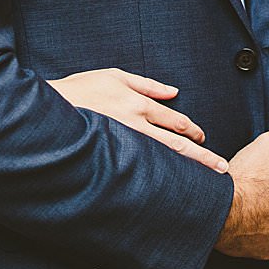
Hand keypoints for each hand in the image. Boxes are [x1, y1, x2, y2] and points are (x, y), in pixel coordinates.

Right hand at [48, 69, 227, 172]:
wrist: (47, 112)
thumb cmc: (80, 90)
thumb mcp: (113, 76)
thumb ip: (145, 84)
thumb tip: (173, 93)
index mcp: (136, 104)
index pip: (173, 121)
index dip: (192, 131)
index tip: (204, 140)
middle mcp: (134, 125)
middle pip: (176, 143)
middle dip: (201, 156)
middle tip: (222, 169)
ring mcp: (122, 144)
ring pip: (162, 158)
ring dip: (187, 168)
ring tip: (206, 182)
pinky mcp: (110, 158)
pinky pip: (139, 171)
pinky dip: (158, 180)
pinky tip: (169, 192)